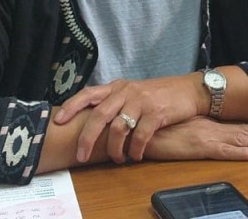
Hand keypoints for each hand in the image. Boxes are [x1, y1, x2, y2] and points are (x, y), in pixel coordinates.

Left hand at [53, 74, 202, 163]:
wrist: (189, 90)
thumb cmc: (159, 94)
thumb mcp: (133, 91)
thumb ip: (116, 102)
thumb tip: (94, 122)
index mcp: (117, 87)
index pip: (88, 94)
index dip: (71, 107)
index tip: (58, 121)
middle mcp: (126, 92)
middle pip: (98, 115)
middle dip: (87, 138)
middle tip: (81, 156)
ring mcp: (141, 102)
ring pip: (118, 128)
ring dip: (115, 149)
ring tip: (118, 159)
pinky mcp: (156, 113)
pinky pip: (140, 136)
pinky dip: (136, 150)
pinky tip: (136, 156)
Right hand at [145, 117, 247, 161]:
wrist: (137, 124)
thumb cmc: (153, 126)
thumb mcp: (177, 126)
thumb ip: (191, 128)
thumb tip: (199, 132)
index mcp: (206, 123)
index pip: (237, 126)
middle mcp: (210, 128)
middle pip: (244, 132)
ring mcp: (206, 137)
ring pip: (241, 140)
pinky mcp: (199, 147)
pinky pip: (225, 152)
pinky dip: (242, 153)